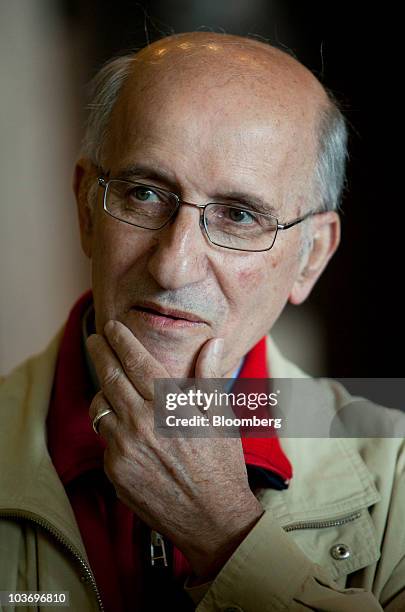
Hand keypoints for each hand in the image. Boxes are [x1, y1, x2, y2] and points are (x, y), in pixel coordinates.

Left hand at [87, 320, 263, 578]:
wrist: (212, 520)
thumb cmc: (222, 466)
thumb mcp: (221, 417)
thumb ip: (209, 377)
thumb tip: (214, 342)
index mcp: (169, 406)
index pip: (137, 361)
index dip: (122, 340)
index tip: (112, 326)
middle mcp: (141, 423)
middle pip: (110, 377)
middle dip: (100, 353)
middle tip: (94, 339)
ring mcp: (124, 449)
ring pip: (101, 408)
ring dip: (103, 391)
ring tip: (110, 384)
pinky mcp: (114, 472)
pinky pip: (105, 439)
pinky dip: (112, 428)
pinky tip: (126, 429)